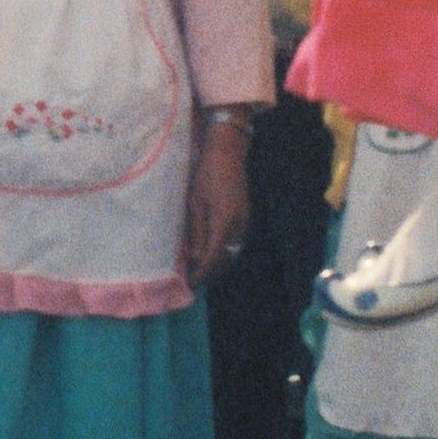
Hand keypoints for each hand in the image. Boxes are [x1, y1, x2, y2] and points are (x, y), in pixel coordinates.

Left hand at [183, 112, 257, 283]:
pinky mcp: (246, 218)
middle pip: (226, 260)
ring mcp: (246, 222)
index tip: (190, 284)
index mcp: (225, 223)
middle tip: (194, 281)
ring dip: (219, 265)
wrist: (228, 154)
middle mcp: (239, 227)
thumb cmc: (206, 175)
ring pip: (233, 253)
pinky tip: (213, 254)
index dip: (202, 273)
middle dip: (211, 273)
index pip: (213, 258)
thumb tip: (196, 259)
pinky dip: (225, 253)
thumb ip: (197, 232)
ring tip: (201, 271)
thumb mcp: (196, 203)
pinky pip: (237, 244)